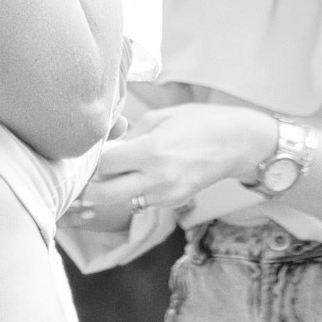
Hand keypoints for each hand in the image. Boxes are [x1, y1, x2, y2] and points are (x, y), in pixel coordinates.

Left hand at [72, 104, 274, 216]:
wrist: (235, 144)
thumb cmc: (197, 121)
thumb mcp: (159, 118)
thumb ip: (129, 135)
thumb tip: (105, 147)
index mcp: (151, 152)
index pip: (104, 165)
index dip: (93, 158)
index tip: (90, 149)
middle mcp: (157, 179)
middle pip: (105, 194)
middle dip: (91, 184)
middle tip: (86, 171)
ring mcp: (166, 196)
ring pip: (122, 200)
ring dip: (112, 188)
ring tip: (113, 170)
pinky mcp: (174, 203)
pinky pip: (141, 201)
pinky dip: (132, 191)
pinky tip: (136, 174)